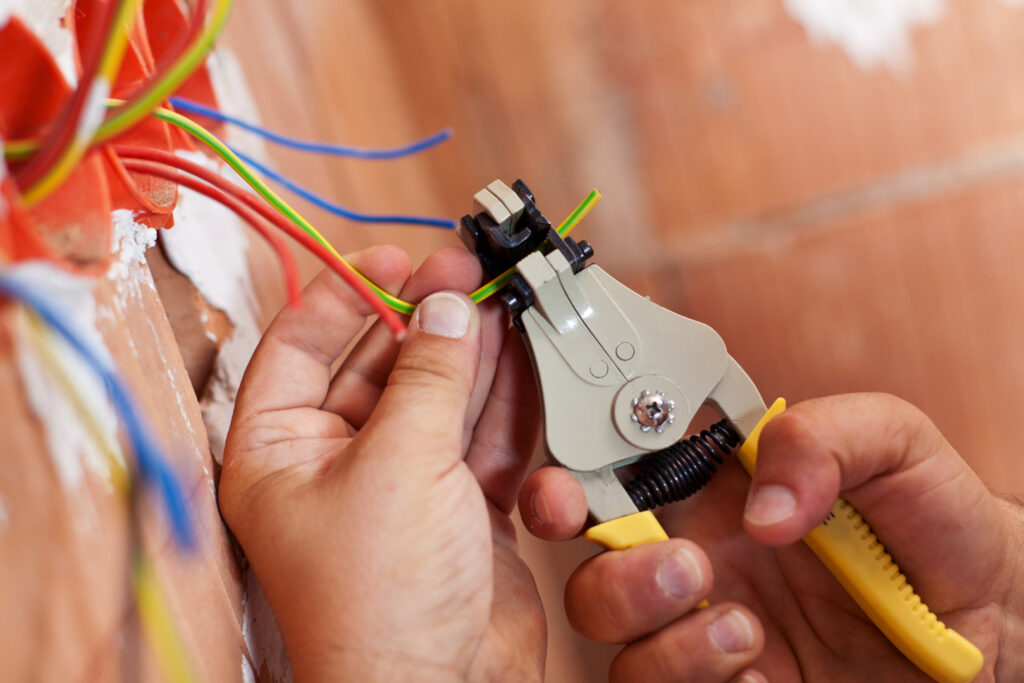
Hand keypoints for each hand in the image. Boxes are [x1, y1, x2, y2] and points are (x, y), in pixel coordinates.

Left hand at [219, 246, 544, 681]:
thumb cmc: (379, 603)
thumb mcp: (400, 464)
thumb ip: (427, 376)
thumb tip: (446, 309)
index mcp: (280, 450)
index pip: (299, 345)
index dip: (348, 293)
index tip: (397, 258)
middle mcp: (336, 462)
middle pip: (381, 365)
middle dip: (428, 322)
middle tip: (470, 279)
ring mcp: (402, 483)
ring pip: (440, 398)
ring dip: (474, 358)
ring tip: (505, 311)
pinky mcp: (459, 507)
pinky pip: (481, 439)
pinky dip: (505, 410)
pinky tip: (523, 374)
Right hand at [520, 393, 1023, 681]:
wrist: (995, 623)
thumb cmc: (939, 523)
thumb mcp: (897, 447)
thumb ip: (824, 436)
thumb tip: (762, 507)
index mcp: (715, 491)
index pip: (614, 474)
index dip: (568, 478)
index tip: (564, 492)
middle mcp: (699, 558)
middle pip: (590, 565)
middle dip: (607, 568)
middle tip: (688, 567)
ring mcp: (710, 630)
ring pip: (614, 638)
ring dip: (659, 630)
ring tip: (742, 623)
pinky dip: (694, 676)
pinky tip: (757, 663)